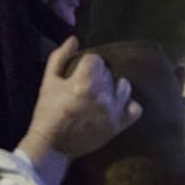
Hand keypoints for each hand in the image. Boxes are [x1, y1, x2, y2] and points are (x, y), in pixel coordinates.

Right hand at [19, 37, 141, 161]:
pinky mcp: (118, 125)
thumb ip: (60, 57)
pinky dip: (129, 105)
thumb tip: (74, 39)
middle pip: (108, 73)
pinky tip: (118, 105)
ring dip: (115, 88)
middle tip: (86, 88)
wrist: (52, 145)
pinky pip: (136, 109)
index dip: (86, 65)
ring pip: (124, 86)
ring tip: (104, 95)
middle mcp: (102, 94)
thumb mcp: (49, 81)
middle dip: (98, 77)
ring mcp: (113, 110)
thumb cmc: (48, 112)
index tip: (79, 74)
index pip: (95, 60)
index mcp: (84, 82)